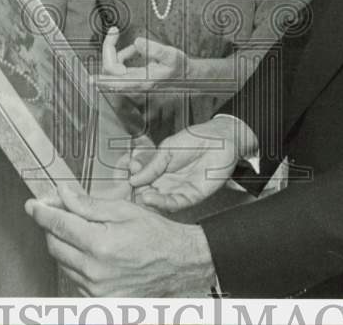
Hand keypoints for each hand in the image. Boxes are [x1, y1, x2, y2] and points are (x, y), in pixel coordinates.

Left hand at [25, 184, 215, 296]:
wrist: (178, 264)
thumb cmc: (156, 235)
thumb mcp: (123, 209)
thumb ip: (88, 205)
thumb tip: (63, 195)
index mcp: (100, 245)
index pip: (58, 225)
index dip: (42, 212)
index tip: (32, 205)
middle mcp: (95, 272)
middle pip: (54, 246)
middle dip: (51, 227)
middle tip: (56, 213)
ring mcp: (97, 291)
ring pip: (63, 264)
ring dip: (64, 246)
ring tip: (81, 233)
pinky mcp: (100, 303)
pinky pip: (76, 280)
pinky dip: (76, 265)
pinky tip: (90, 254)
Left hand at [98, 30, 185, 90]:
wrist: (187, 76)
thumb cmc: (180, 67)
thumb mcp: (172, 55)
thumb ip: (155, 50)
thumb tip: (137, 42)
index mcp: (143, 82)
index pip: (117, 82)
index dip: (103, 80)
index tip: (91, 78)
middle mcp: (135, 84)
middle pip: (110, 70)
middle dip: (110, 49)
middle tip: (115, 31)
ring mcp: (132, 82)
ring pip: (114, 67)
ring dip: (118, 51)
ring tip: (134, 44)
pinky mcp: (132, 78)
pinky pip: (120, 66)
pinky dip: (124, 55)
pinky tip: (136, 50)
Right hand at [129, 117, 252, 212]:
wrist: (220, 139)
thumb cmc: (196, 139)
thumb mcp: (168, 149)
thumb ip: (152, 164)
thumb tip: (133, 178)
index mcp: (160, 169)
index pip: (141, 180)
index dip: (131, 181)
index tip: (121, 179)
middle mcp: (168, 182)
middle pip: (148, 193)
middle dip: (136, 195)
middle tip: (125, 193)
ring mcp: (179, 190)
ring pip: (160, 201)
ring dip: (148, 201)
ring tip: (138, 196)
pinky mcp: (192, 196)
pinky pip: (175, 203)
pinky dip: (161, 203)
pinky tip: (150, 198)